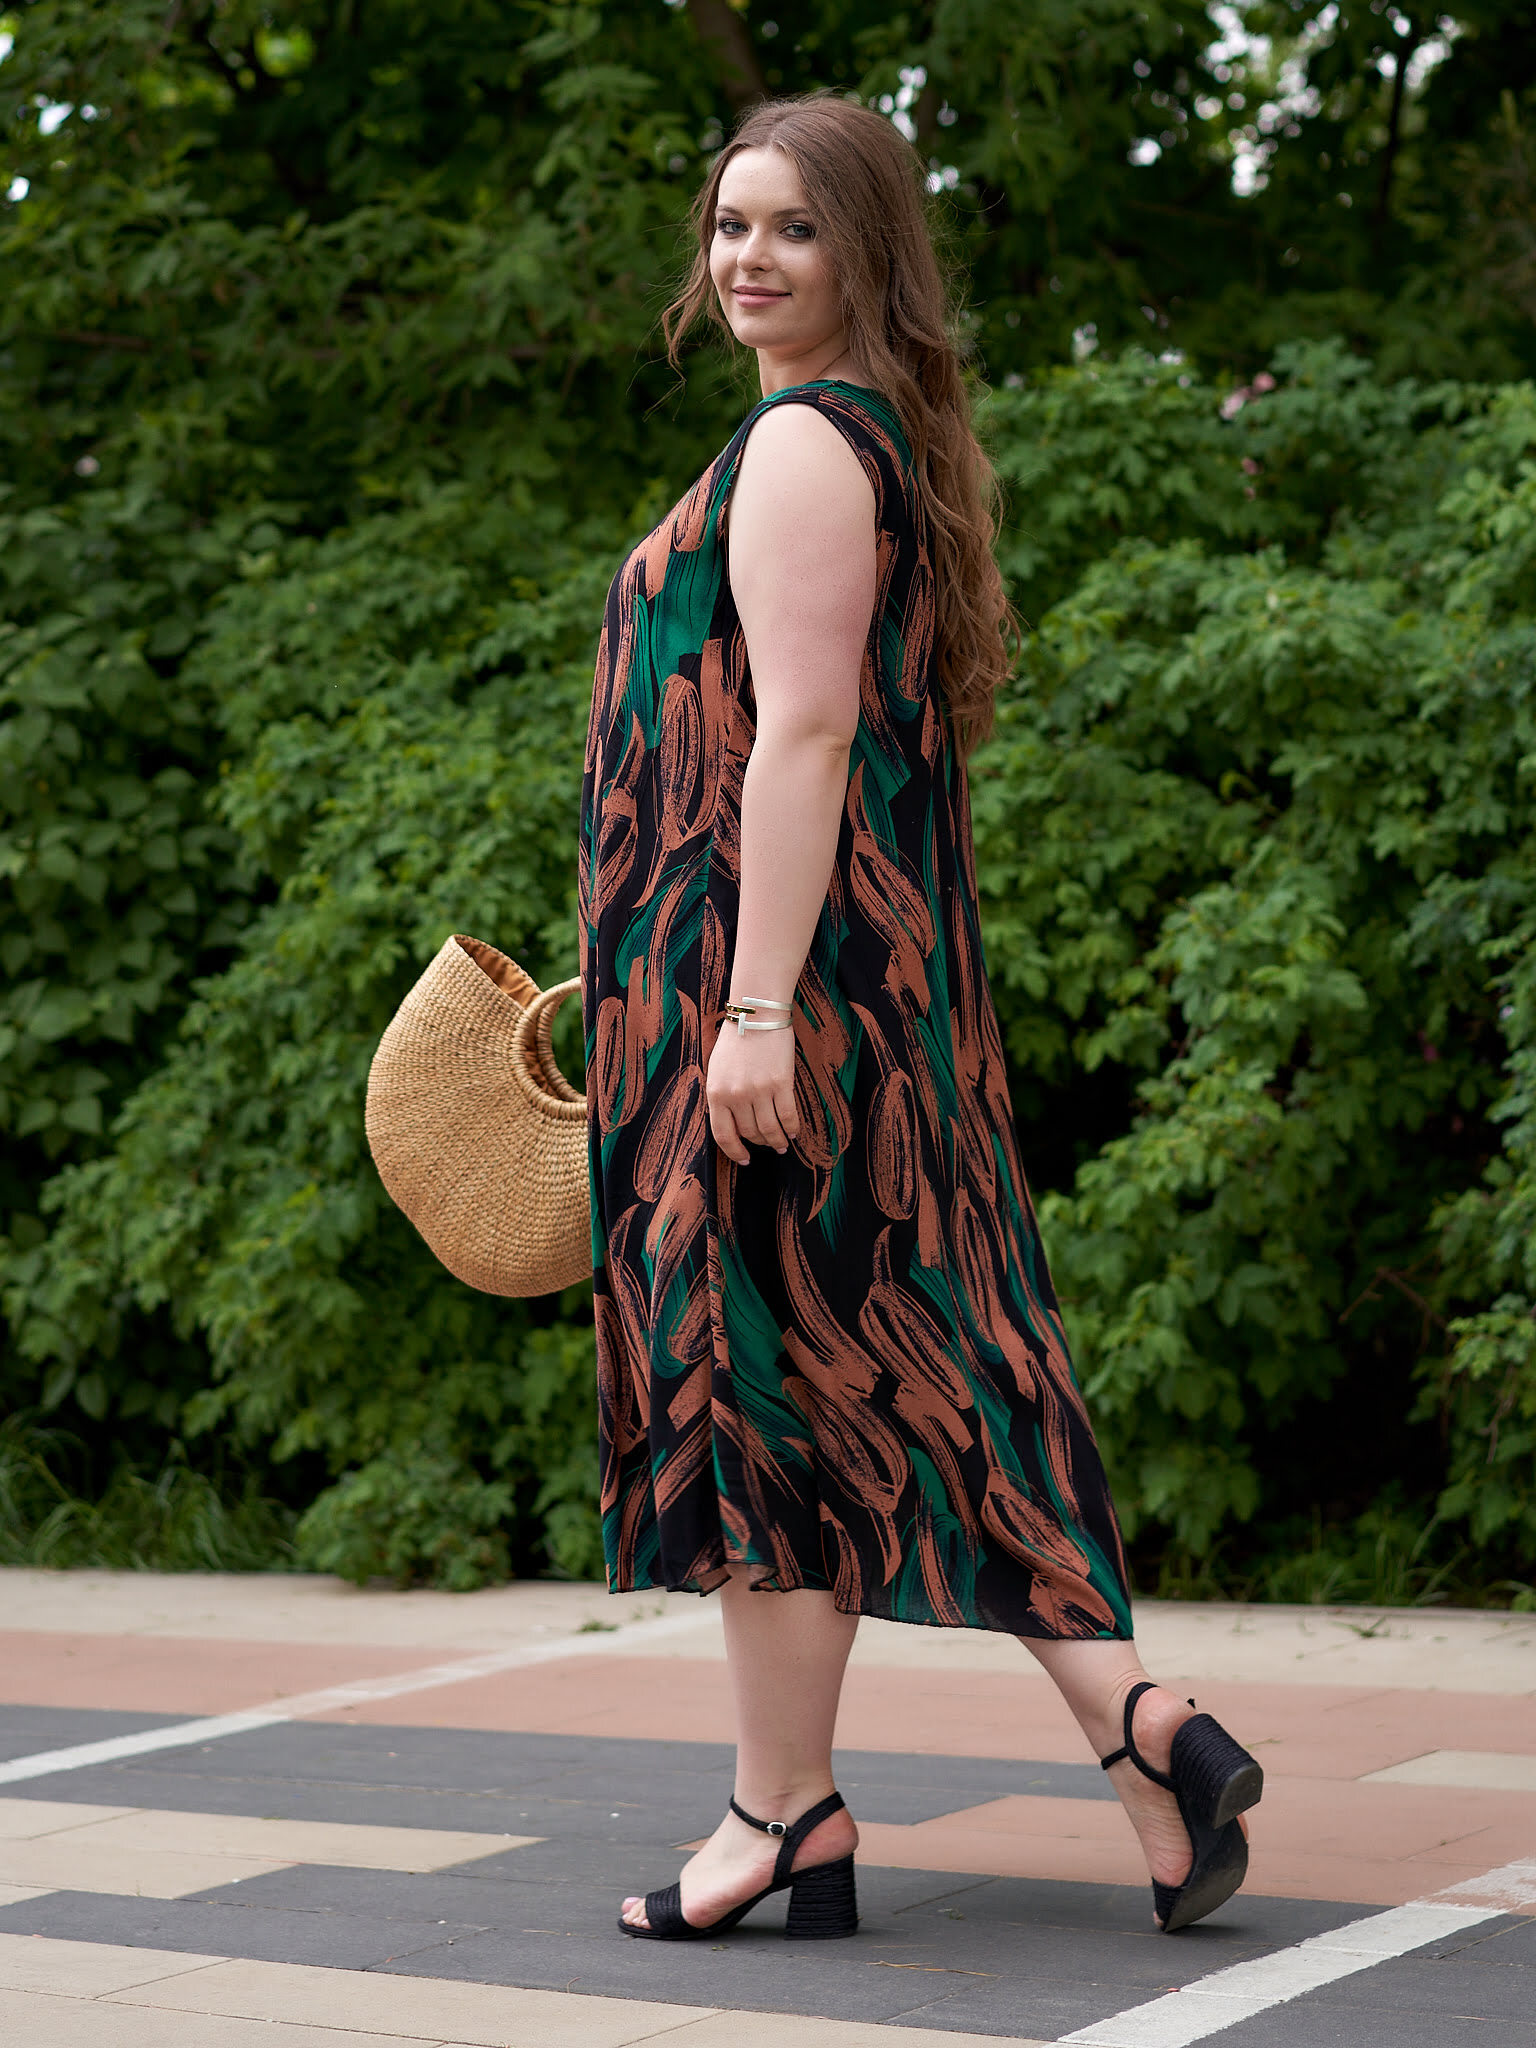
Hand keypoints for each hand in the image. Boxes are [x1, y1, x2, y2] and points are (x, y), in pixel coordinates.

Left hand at [706, 1022, 799, 1165]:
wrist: (757, 1014)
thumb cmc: (736, 1039)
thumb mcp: (717, 1070)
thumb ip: (721, 1096)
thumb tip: (732, 1123)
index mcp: (716, 1093)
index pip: (723, 1135)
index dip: (735, 1151)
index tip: (744, 1158)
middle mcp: (736, 1096)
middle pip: (749, 1132)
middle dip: (759, 1142)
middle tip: (768, 1144)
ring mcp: (759, 1090)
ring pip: (769, 1129)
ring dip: (777, 1140)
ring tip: (782, 1144)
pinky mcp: (781, 1083)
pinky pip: (788, 1115)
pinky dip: (791, 1128)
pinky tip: (793, 1132)